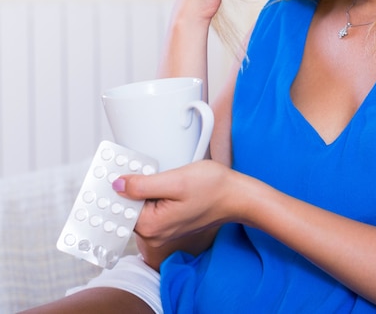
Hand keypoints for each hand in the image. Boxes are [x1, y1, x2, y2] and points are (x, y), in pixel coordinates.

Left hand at [113, 160, 241, 250]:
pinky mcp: (170, 223)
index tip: (113, 170)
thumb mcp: (176, 180)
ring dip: (140, 189)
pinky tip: (159, 181)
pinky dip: (151, 194)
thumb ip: (143, 185)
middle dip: (128, 187)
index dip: (115, 187)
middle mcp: (154, 233)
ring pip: (139, 207)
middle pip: (127, 208)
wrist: (237, 196)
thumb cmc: (213, 188)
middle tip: (133, 166)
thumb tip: (117, 185)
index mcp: (151, 226)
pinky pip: (151, 208)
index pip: (118, 207)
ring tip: (151, 172)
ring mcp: (163, 230)